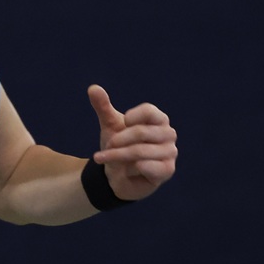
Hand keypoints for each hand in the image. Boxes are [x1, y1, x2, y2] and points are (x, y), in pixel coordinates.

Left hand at [87, 84, 177, 200]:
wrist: (116, 176)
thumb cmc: (118, 147)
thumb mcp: (109, 126)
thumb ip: (103, 107)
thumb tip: (92, 87)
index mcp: (158, 119)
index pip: (148, 111)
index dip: (129, 119)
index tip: (121, 125)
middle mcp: (168, 134)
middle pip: (140, 132)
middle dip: (117, 142)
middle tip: (108, 147)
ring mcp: (170, 152)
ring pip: (139, 152)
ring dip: (117, 157)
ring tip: (109, 159)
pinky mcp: (167, 170)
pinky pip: (147, 166)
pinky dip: (130, 169)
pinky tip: (129, 170)